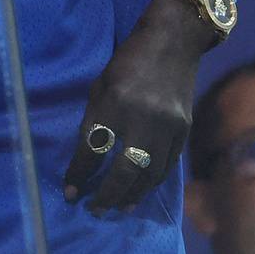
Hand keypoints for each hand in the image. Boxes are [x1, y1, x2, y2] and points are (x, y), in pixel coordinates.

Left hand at [61, 0, 210, 211]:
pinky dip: (151, 182)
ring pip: (149, 174)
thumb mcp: (100, 87)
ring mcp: (167, 128)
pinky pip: (166, 167)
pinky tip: (139, 191)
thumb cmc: (127, 62)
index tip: (70, 192)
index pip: (92, 149)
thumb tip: (88, 159)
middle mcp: (142, 119)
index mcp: (114, 104)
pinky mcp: (183, 131)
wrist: (173, 43)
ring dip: (131, 195)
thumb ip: (95, 121)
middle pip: (123, 170)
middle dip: (107, 195)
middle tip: (94, 210)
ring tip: (117, 208)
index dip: (80, 174)